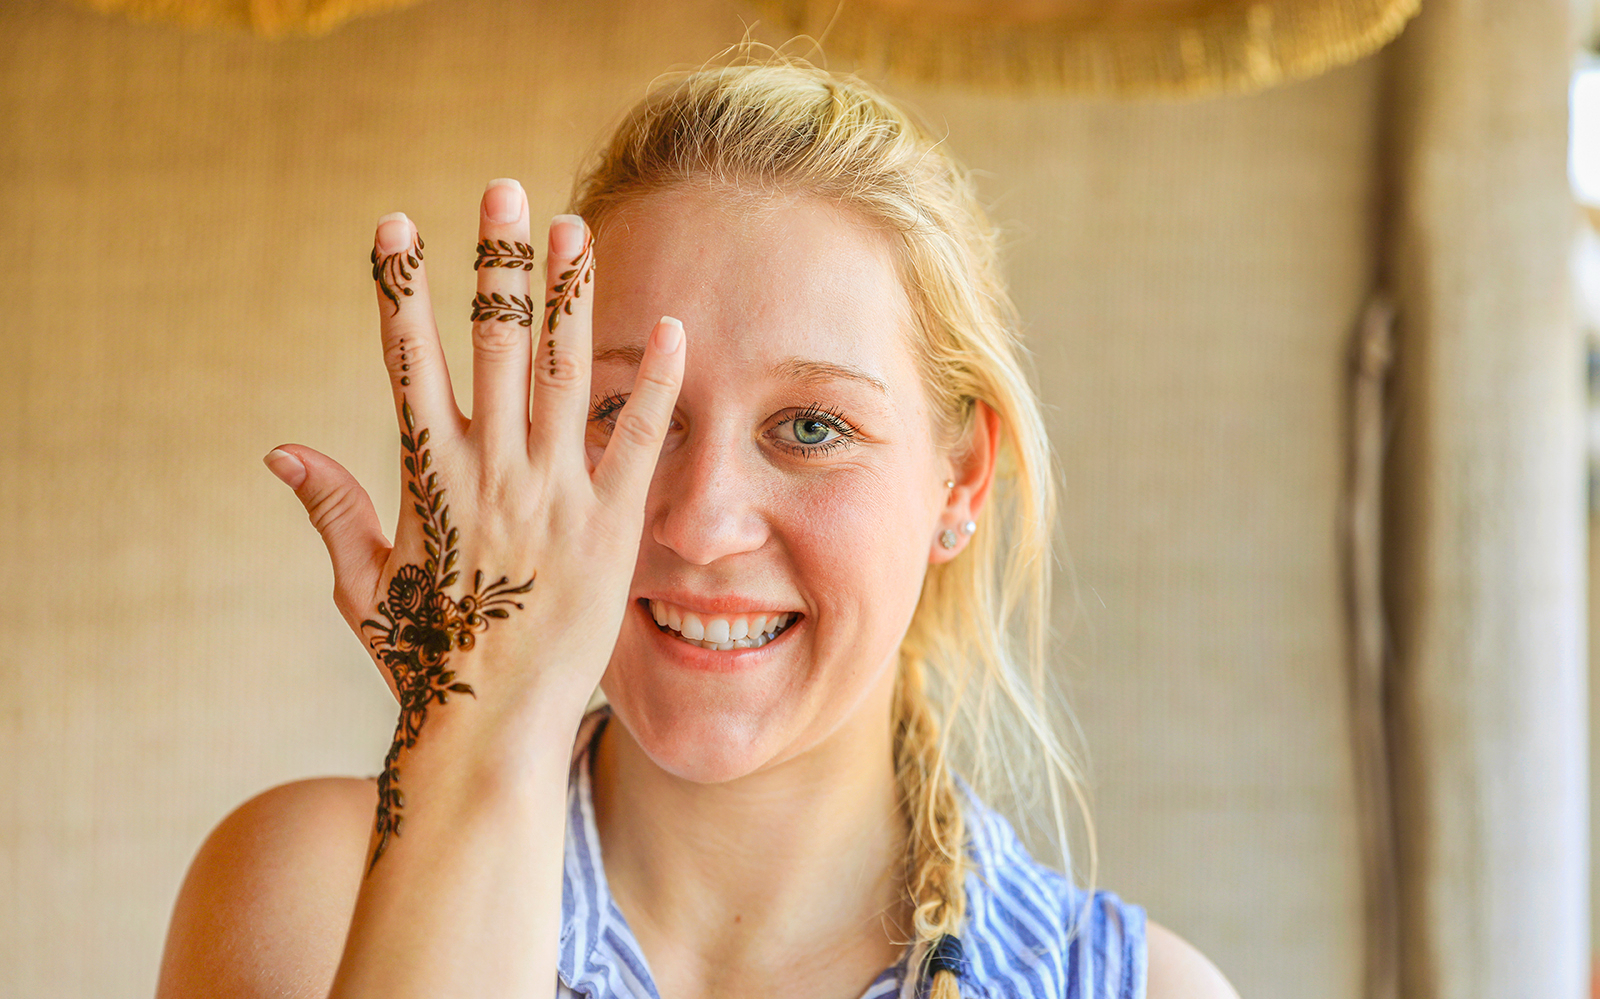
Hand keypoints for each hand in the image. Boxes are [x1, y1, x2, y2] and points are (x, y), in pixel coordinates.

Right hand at [262, 179, 683, 868]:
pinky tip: (672, 330)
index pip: (409, 363)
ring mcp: (555, 495)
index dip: (400, 291)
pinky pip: (637, 442)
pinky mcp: (612, 526)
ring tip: (573, 228)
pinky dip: (656, 385)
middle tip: (501, 192)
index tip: (396, 227)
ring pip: (567, 375)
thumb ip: (333, 510)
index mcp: (430, 479)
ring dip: (570, 296)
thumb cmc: (424, 659)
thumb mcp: (363, 586)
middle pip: (495, 346)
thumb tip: (279, 451)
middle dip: (496, 265)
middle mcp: (493, 472)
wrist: (491, 726)